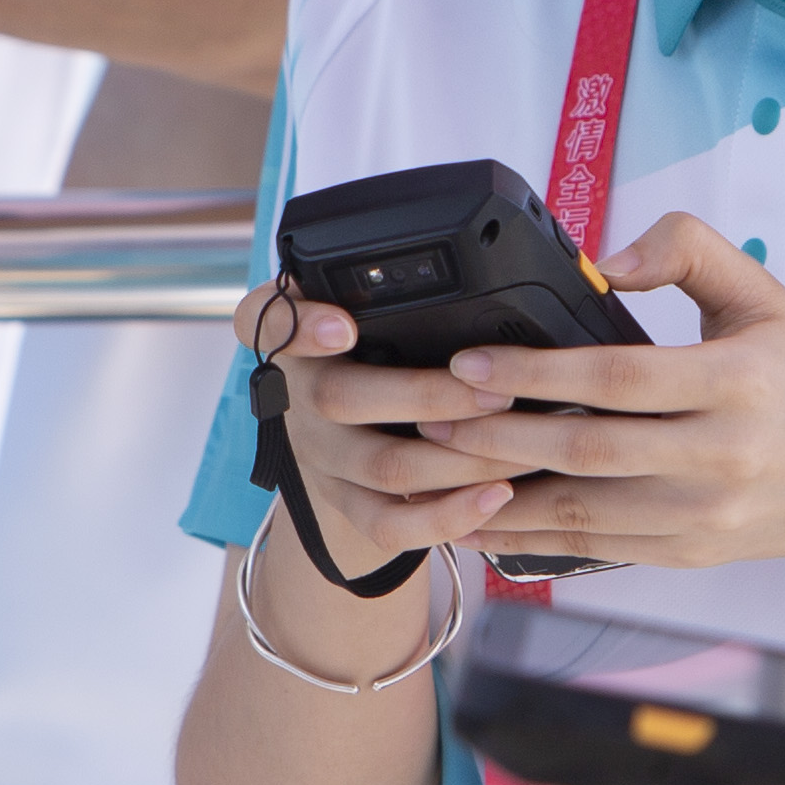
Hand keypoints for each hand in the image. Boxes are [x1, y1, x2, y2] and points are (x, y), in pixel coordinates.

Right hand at [259, 283, 535, 573]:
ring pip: (382, 465)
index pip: (265, 320)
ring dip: (459, 459)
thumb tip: (505, 261)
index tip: (343, 324)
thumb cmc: (373, 350)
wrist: (343, 436)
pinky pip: (387, 524)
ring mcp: (320, 454)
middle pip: (343, 399)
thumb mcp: (372, 310)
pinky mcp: (345, 504)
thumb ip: (399, 293)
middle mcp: (298, 393)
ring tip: (520, 448)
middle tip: (498, 392)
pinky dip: (446, 516)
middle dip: (429, 397)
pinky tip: (494, 497)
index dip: (300, 326)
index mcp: (296, 333)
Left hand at [406, 216, 784, 612]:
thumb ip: (688, 249)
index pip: (617, 378)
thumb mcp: (763, 296)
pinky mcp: (686, 553)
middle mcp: (721, 457)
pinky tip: (477, 520)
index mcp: (737, 383)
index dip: (536, 374)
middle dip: (495, 437)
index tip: (470, 364)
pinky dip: (528, 538)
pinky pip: (593, 549)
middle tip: (424, 416)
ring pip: (580, 510)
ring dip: (496, 495)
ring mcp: (703, 516)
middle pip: (586, 451)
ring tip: (431, 470)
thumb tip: (605, 262)